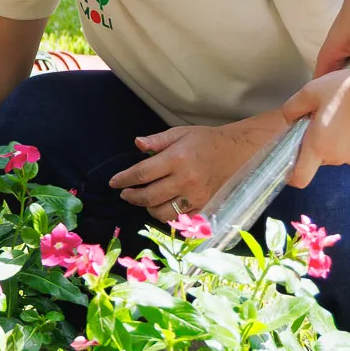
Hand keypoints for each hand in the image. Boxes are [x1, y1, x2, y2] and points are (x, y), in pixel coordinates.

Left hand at [109, 110, 293, 220]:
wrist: (236, 153)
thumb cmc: (205, 140)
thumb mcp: (180, 133)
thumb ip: (157, 140)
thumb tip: (137, 144)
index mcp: (177, 158)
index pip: (143, 173)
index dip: (124, 179)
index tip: (114, 182)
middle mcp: (185, 180)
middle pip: (149, 196)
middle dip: (131, 196)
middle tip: (125, 193)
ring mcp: (195, 196)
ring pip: (162, 212)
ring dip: (147, 207)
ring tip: (143, 199)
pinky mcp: (203, 206)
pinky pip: (178, 217)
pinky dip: (166, 213)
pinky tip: (161, 205)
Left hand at [278, 68, 349, 186]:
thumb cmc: (344, 89)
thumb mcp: (310, 91)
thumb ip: (291, 109)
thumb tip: (289, 120)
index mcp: (318, 146)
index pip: (300, 177)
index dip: (291, 175)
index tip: (290, 162)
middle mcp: (337, 157)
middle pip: (319, 159)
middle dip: (315, 143)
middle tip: (321, 119)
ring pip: (336, 153)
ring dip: (334, 141)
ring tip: (342, 116)